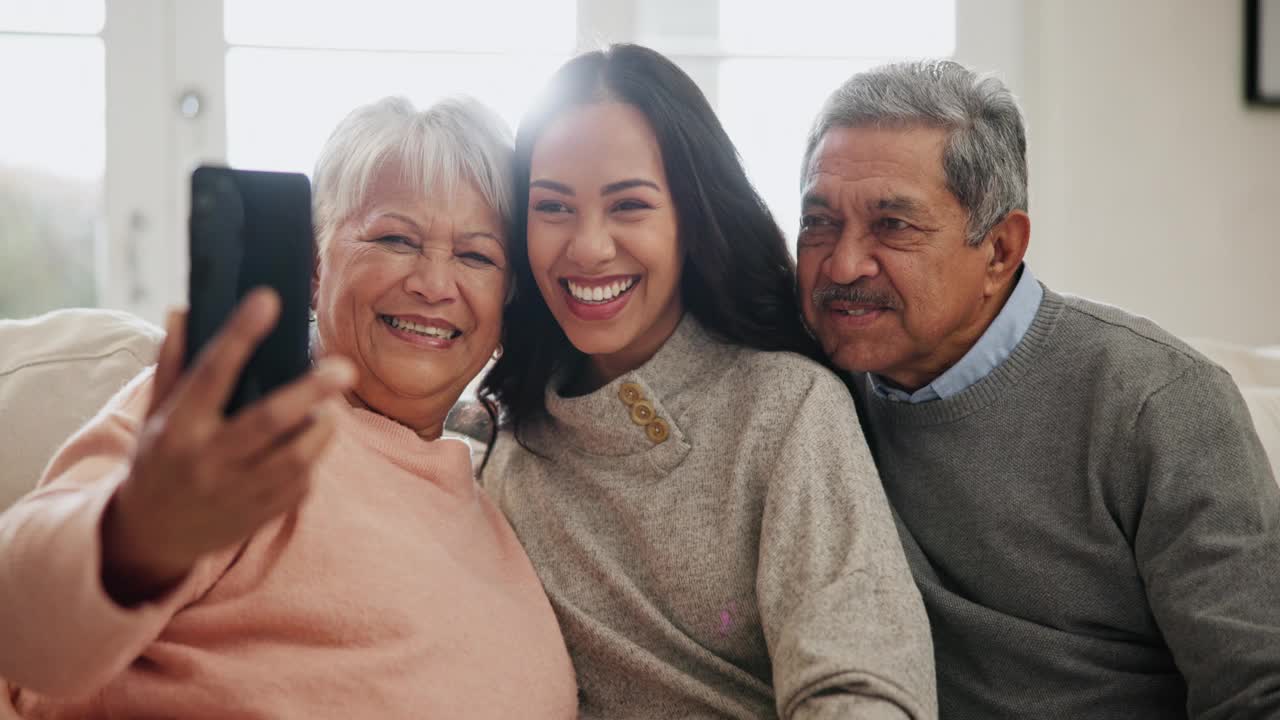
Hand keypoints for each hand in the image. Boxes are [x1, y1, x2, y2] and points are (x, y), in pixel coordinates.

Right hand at [101, 289, 354, 604]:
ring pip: (297, 456)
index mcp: (177, 427)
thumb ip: (172, 363)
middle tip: (345, 368)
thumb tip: (183, 309)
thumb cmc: (159, 459)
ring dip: (323, 426)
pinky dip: (313, 457)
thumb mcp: (155, 413)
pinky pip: (301, 482)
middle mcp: (208, 460)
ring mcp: (237, 492)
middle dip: (312, 392)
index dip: (241, 334)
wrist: (153, 534)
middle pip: (269, 420)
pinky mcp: (262, 514)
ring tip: (331, 406)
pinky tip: (311, 441)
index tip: (269, 299)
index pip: (211, 373)